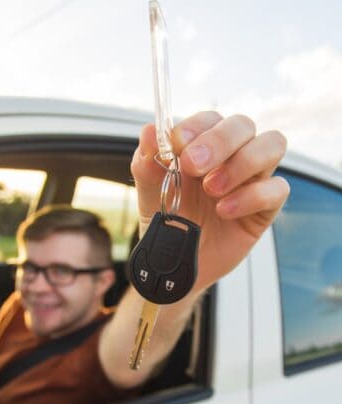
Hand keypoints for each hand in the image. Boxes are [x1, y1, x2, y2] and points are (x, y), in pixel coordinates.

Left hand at [131, 111, 289, 293]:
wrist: (177, 261)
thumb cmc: (167, 220)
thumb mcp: (149, 191)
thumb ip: (147, 161)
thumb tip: (150, 130)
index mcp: (203, 145)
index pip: (211, 119)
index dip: (197, 126)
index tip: (177, 144)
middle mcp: (231, 155)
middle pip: (243, 125)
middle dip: (219, 141)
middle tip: (193, 165)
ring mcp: (251, 179)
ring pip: (272, 144)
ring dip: (242, 163)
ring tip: (212, 189)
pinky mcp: (265, 207)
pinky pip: (278, 188)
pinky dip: (252, 196)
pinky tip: (225, 211)